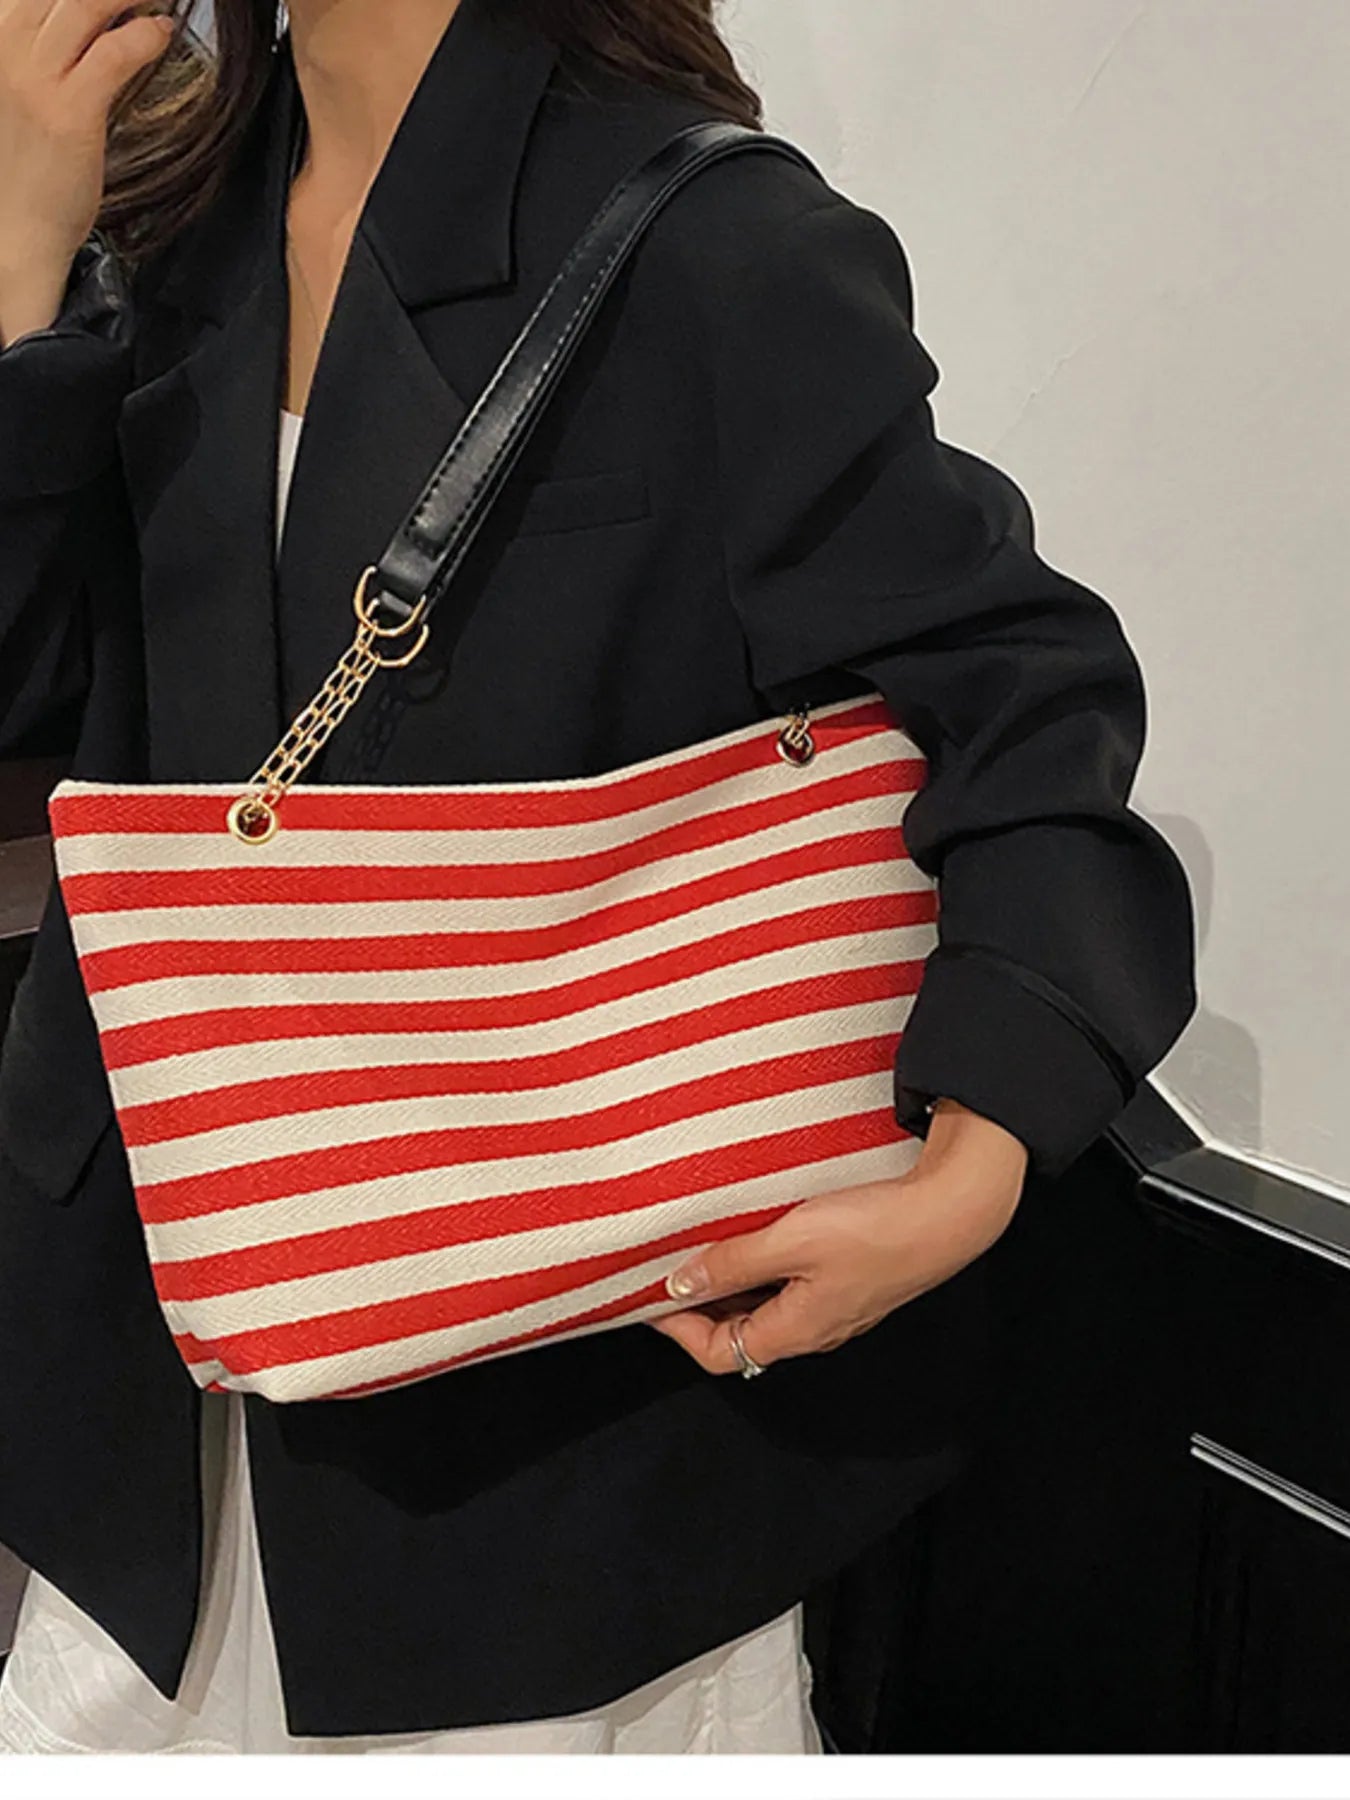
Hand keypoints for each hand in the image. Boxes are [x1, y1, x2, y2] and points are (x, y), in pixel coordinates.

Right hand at [0, 1, 175, 344]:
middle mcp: (5, 47)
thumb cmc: (23, 168)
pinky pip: (114, 53)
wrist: (14, 231)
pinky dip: (144, 36)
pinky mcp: (70, 110)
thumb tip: (91, 23)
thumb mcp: (20, 90)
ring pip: (85, 4)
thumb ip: (44, 52)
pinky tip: (161, 34)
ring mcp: (34, 77)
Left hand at [645, 1098, 1027, 1375]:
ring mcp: (838, 1305)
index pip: (719, 1354)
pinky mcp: (855, 1278)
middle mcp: (816, 1328)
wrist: (951, 1213)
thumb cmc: (875, 1230)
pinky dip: (765, 1265)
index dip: (679, 1328)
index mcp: (796, 1331)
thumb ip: (732, 1264)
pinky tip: (761, 1231)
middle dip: (701, 1303)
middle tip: (672, 1264)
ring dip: (733, 1281)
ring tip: (708, 1242)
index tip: (650, 1294)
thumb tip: (678, 1287)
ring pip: (768, 1305)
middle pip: (741, 1333)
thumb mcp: (790, 1242)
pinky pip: (794, 1284)